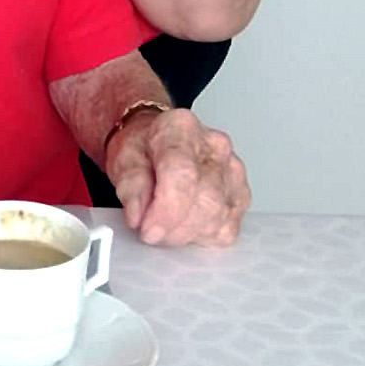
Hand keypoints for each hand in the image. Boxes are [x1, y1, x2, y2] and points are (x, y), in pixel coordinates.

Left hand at [108, 107, 249, 246]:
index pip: (183, 173)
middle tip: (150, 231)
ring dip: (187, 234)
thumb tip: (138, 216)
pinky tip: (186, 225)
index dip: (166, 210)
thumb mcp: (123, 159)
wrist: (155, 144)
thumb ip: (131, 186)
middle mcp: (215, 147)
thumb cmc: (143, 148)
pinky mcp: (241, 195)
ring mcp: (233, 171)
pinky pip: (227, 229)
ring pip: (219, 217)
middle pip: (207, 200)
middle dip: (175, 228)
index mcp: (182, 129)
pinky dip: (203, 236)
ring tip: (165, 225)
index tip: (148, 230)